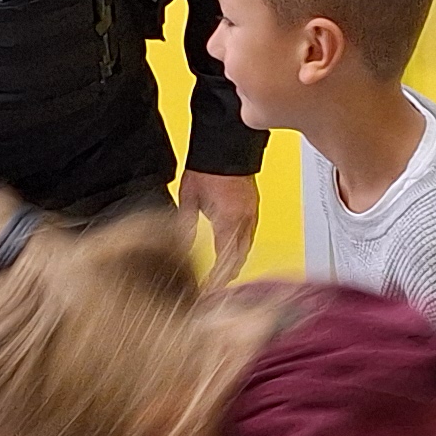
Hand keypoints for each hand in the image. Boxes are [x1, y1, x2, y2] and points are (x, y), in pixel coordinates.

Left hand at [179, 167, 260, 286]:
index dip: (217, 278)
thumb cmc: (206, 167)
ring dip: (236, 262)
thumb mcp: (188, 198)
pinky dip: (241, 247)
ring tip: (224, 275)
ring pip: (247, 247)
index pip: (224, 258)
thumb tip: (182, 248)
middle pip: (239, 257)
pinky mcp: (254, 207)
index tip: (209, 289)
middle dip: (228, 274)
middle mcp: (244, 219)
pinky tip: (234, 252)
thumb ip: (186, 226)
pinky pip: (250, 235)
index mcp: (228, 219)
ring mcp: (252, 213)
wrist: (224, 147)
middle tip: (216, 288)